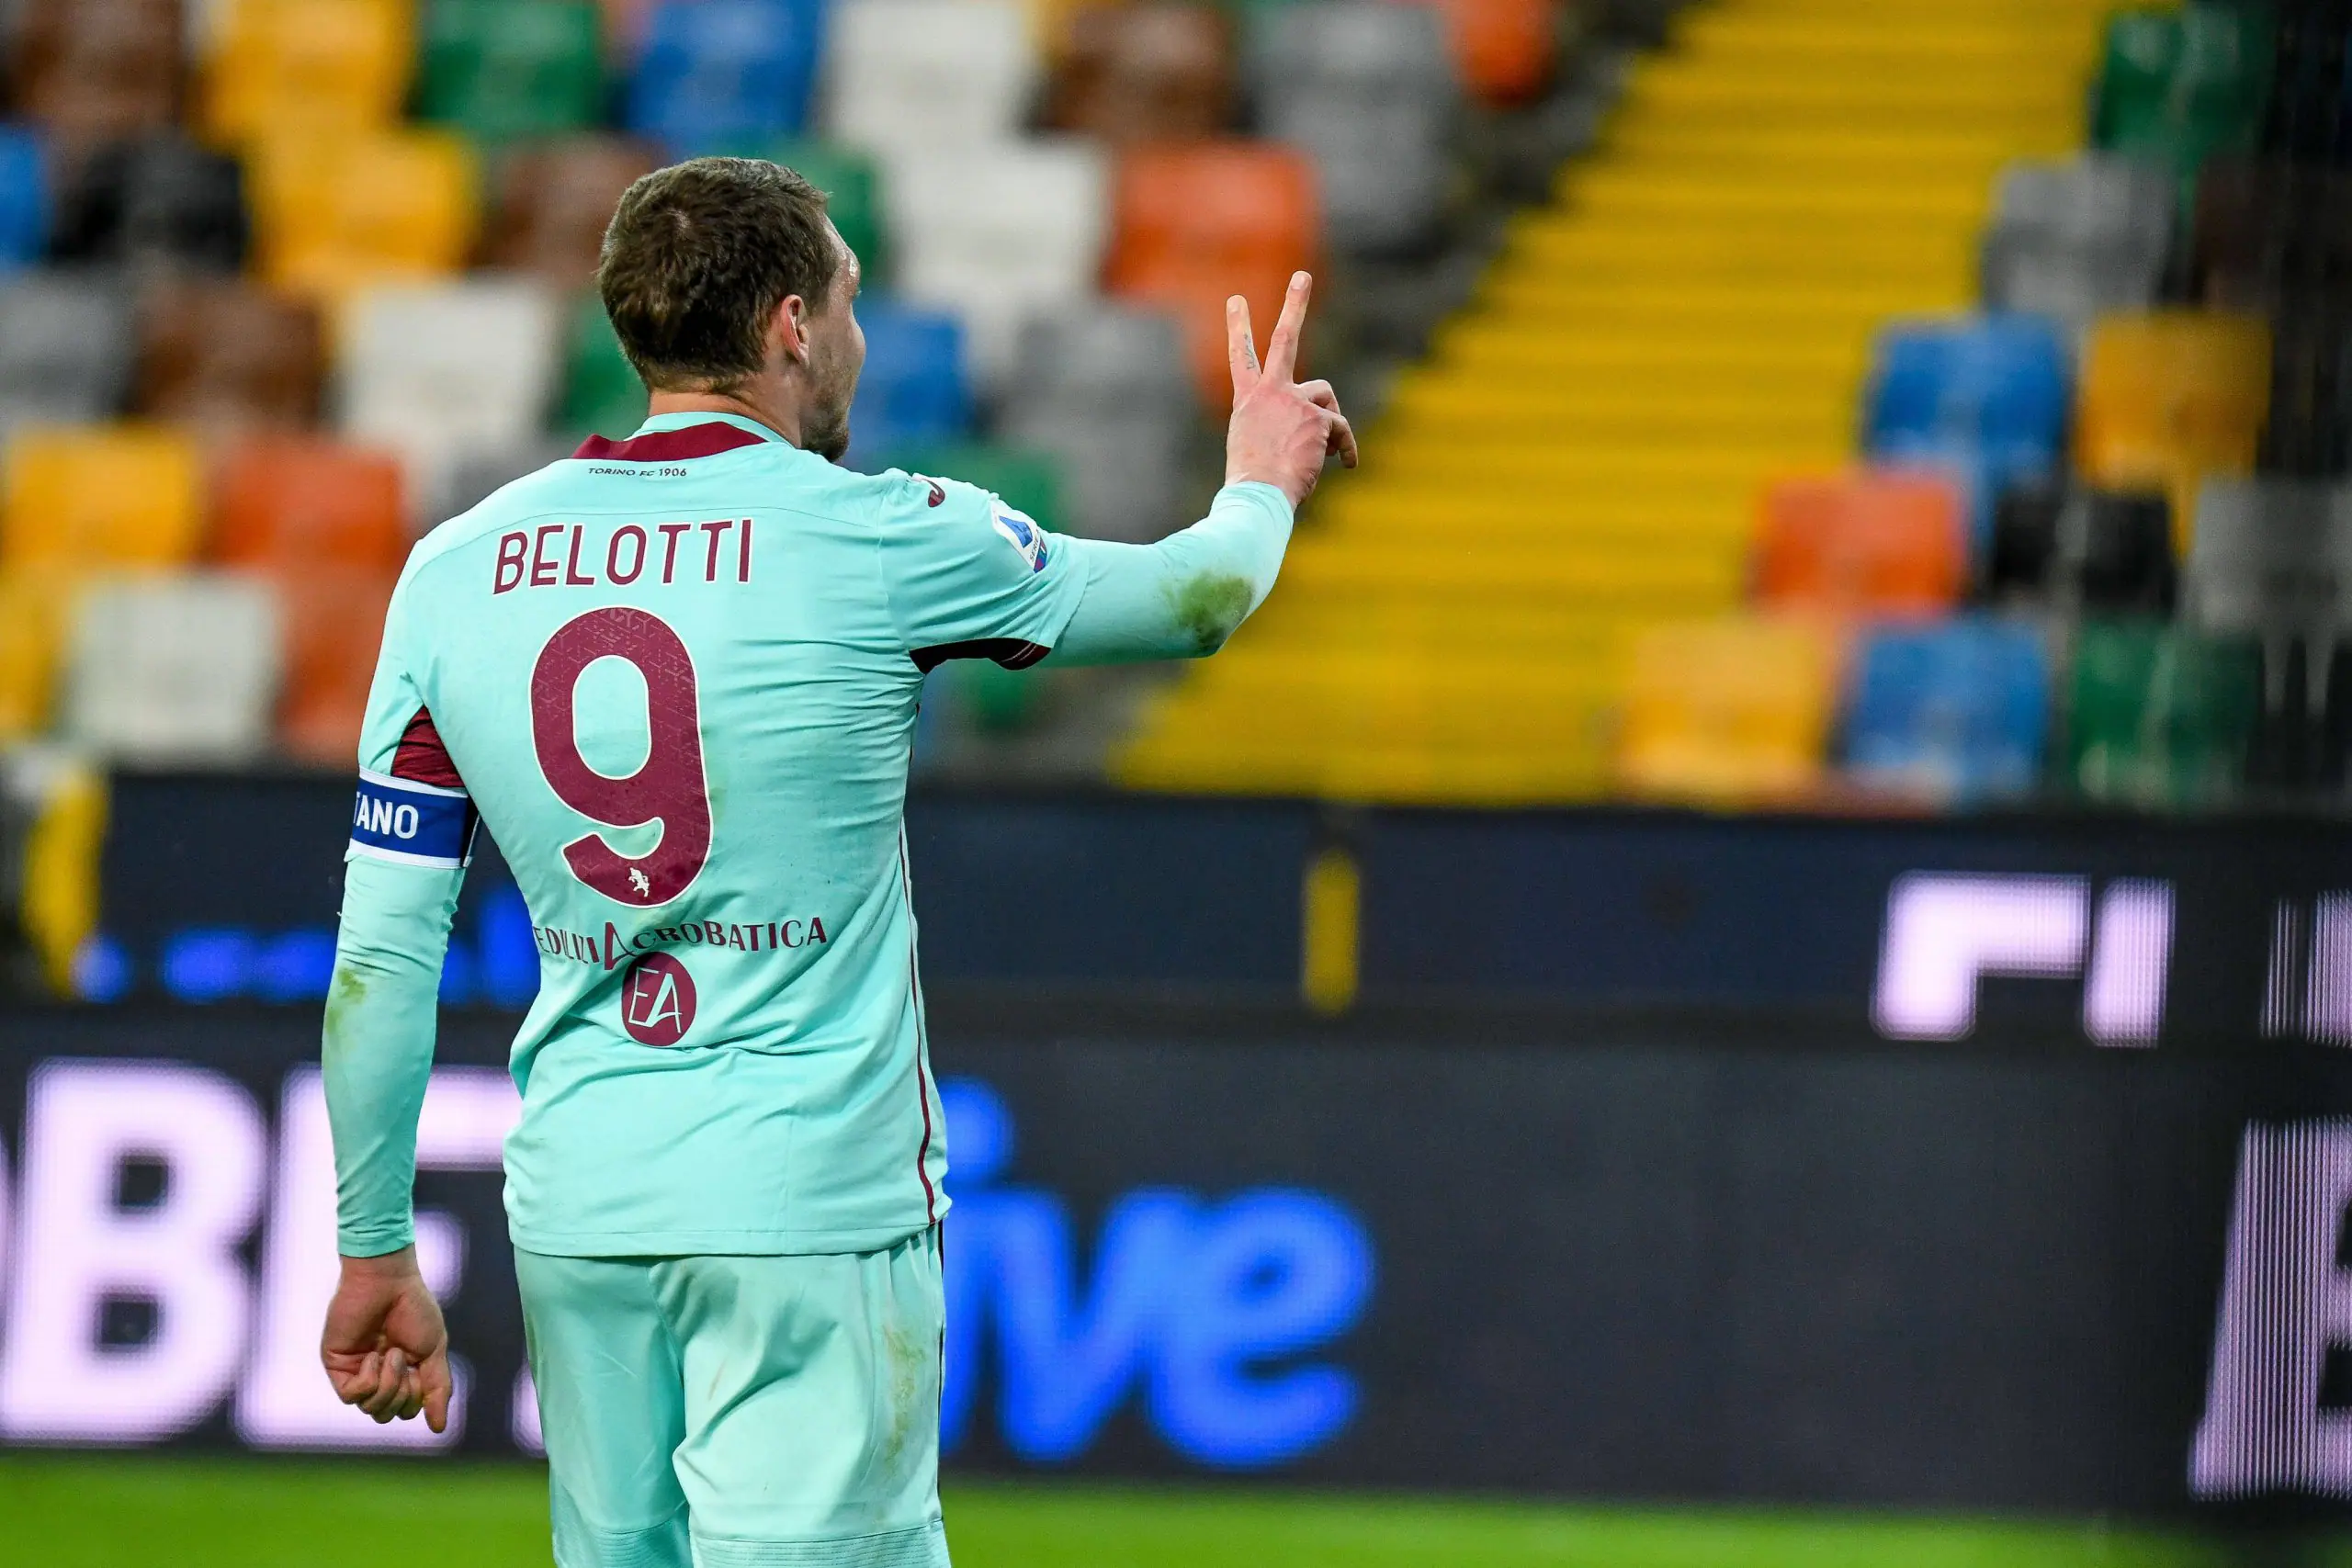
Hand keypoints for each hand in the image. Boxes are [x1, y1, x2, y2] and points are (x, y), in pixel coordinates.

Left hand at [321, 1246, 451, 1431]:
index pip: (407, 1410)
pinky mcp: (337, 1366)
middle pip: (387, 1414)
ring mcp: (356, 1372)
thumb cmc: (413, 1309)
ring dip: (387, 1383)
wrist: (387, 1282)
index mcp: (401, 1372)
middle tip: (403, 1359)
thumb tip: (439, 1429)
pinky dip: (368, 1379)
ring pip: (370, 1409)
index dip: (417, 1398)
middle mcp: (377, 1375)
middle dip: (402, 1394)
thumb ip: (438, 1390)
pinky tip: (372, 1354)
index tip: (422, 1370)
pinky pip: (352, 1395)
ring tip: (389, 1352)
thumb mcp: (434, 1351)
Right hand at [1224, 271, 1357, 509]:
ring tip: (1324, 453)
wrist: (1258, 496)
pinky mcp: (1317, 416)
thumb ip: (1282, 425)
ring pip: (1325, 397)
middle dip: (1294, 304)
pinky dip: (1345, 448)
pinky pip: (1341, 428)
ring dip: (1330, 422)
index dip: (1238, 328)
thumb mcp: (1258, 448)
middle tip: (1302, 277)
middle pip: (1284, 338)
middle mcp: (1269, 392)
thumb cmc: (1256, 485)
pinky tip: (1343, 465)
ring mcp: (1294, 400)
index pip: (1242, 357)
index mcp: (1247, 401)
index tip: (1235, 300)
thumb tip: (1320, 426)